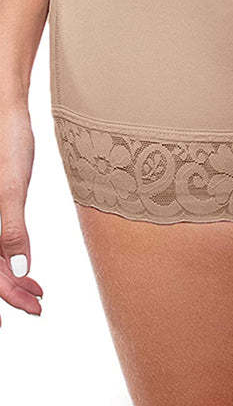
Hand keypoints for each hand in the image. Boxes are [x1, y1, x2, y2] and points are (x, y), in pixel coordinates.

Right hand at [0, 104, 41, 320]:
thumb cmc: (8, 142)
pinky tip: (26, 264)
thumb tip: (20, 268)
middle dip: (10, 289)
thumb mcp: (11, 187)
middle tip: (37, 305)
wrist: (7, 112)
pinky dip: (12, 255)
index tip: (28, 308)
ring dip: (12, 276)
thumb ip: (12, 229)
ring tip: (36, 290)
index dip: (7, 294)